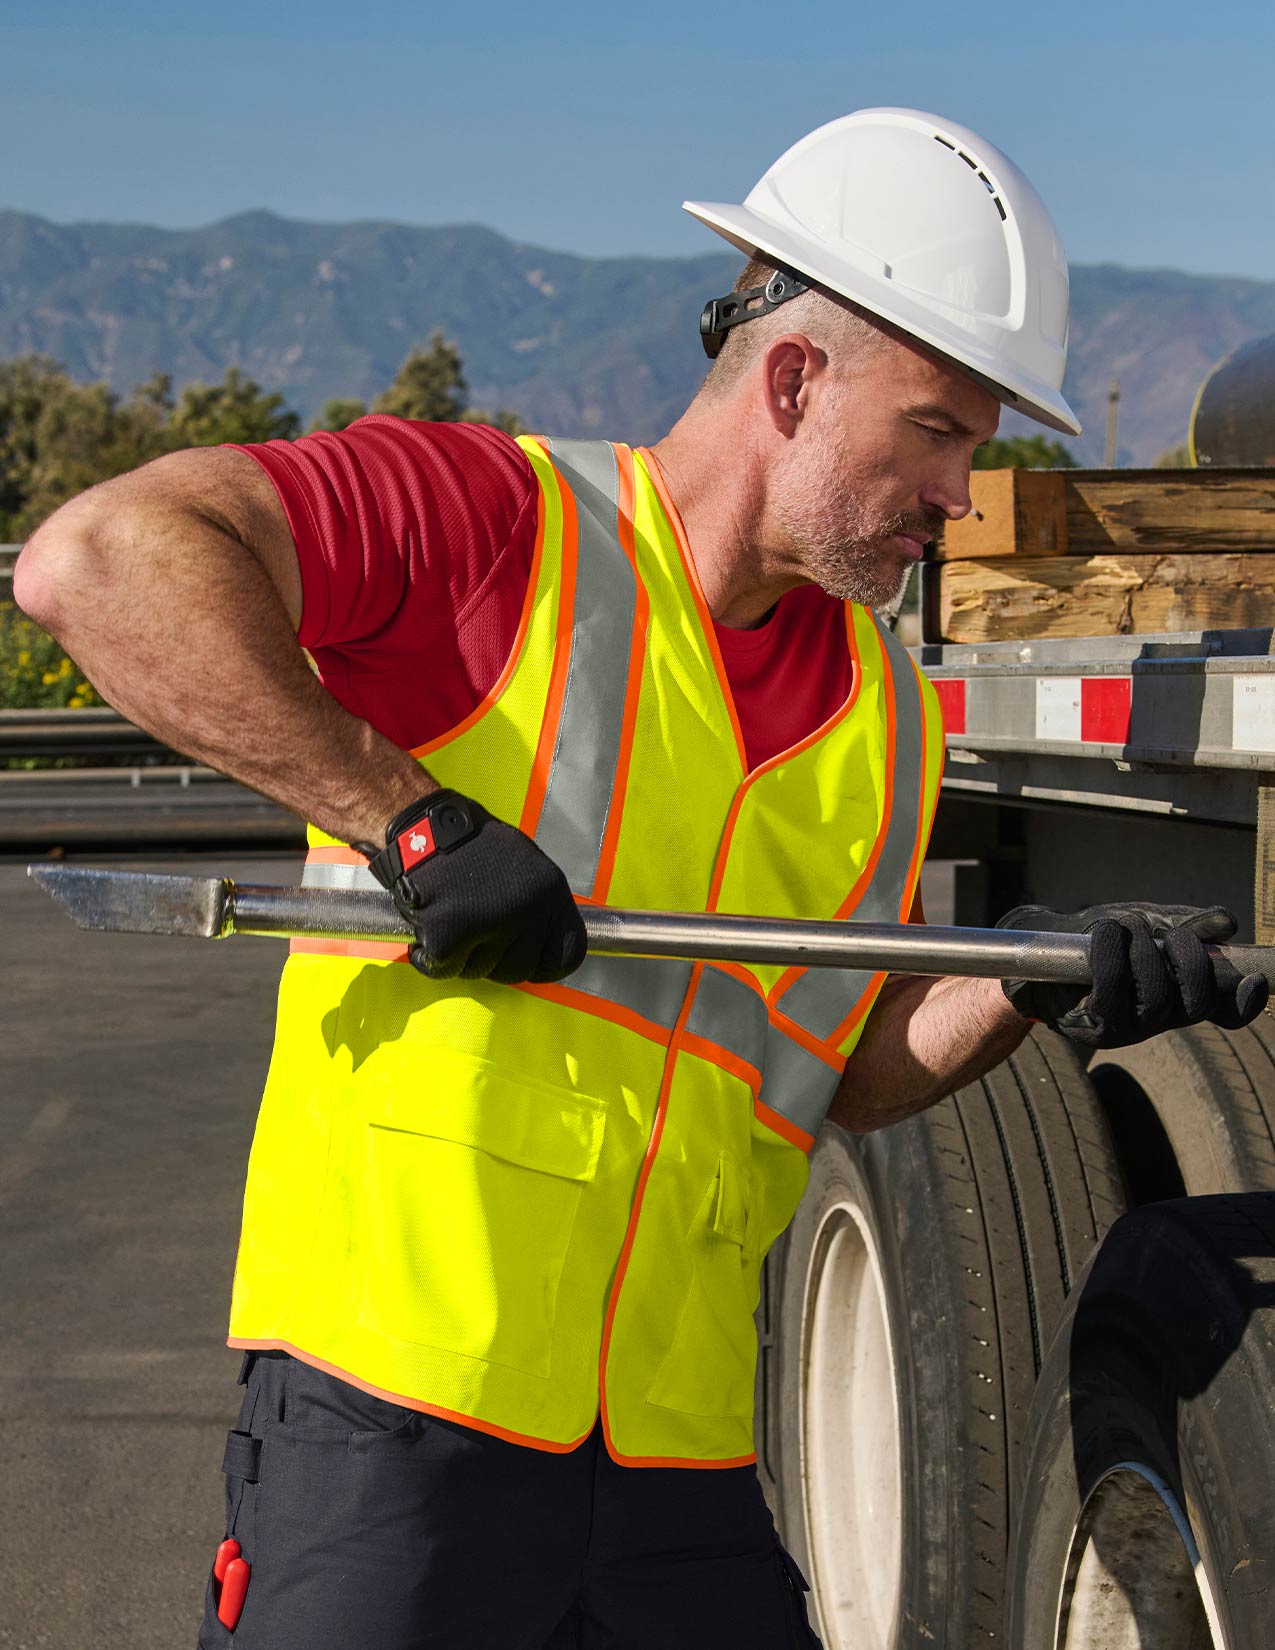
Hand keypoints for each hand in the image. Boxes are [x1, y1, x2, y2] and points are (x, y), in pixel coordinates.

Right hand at [360, 791, 586, 984]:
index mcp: (550, 890)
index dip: (546, 966)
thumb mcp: (526, 867)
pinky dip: (431, 956)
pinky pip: (445, 968)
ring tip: (451, 914)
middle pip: (520, 970)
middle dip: (496, 960)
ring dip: (462, 955)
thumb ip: (539, 908)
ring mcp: (489, 923)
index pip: (568, 955)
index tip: (530, 964)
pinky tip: (428, 924)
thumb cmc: (472, 845)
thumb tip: (546, 948)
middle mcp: (526, 908)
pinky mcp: (449, 934)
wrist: (422, 828)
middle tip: (474, 927)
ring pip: (480, 972)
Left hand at [995, 902, 1267, 1048]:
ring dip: (1143, 951)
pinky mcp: (1095, 1025)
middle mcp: (1161, 1017)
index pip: (1224, 1010)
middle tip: (1171, 934)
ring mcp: (1129, 1027)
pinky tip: (1107, 933)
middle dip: (1190, 961)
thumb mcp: (1148, 921)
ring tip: (1126, 926)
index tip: (1256, 978)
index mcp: (1181, 994)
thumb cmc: (1103, 934)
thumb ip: (1185, 923)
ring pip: (1156, 999)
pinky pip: (1112, 991)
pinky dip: (1112, 954)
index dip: (1245, 1001)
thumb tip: (1226, 924)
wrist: (1046, 944)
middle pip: (1194, 1004)